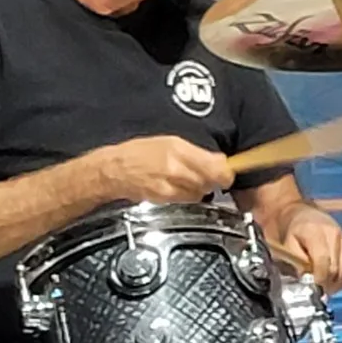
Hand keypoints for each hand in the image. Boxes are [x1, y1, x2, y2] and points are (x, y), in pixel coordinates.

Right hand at [94, 136, 235, 203]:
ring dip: (200, 187)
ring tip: (185, 178)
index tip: (227, 170)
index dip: (226, 171)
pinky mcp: (166, 200)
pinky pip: (188, 200)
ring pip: (202, 193)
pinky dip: (188, 195)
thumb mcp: (171, 142)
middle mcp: (176, 170)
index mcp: (179, 150)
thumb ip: (198, 152)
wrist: (115, 170)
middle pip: (212, 182)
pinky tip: (176, 186)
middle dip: (213, 179)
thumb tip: (221, 161)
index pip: (218, 167)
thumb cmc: (140, 153)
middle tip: (203, 172)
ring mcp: (171, 187)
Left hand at [279, 205, 341, 293]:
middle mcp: (335, 235)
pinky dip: (340, 280)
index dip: (319, 281)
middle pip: (335, 270)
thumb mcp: (285, 244)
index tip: (312, 291)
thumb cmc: (288, 228)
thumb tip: (306, 282)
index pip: (324, 263)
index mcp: (316, 232)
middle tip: (314, 293)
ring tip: (320, 289)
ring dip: (333, 285)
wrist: (297, 211)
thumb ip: (296, 263)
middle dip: (325, 285)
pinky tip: (329, 282)